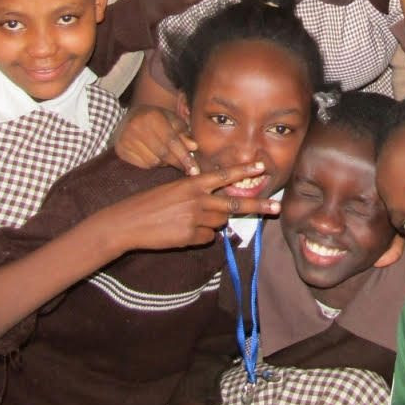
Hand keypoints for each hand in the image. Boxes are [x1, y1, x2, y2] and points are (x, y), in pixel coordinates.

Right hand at [107, 165, 280, 252]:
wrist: (128, 222)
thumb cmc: (150, 204)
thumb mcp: (174, 190)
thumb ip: (198, 194)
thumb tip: (219, 208)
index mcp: (193, 183)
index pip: (224, 175)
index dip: (244, 171)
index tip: (262, 167)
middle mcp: (197, 199)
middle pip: (235, 205)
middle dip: (259, 206)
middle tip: (276, 207)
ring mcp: (194, 219)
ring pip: (219, 223)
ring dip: (212, 223)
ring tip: (188, 220)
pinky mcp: (189, 237)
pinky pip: (206, 238)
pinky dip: (198, 237)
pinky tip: (181, 232)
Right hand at [114, 105, 198, 173]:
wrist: (127, 118)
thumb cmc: (155, 119)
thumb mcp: (171, 120)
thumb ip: (183, 132)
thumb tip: (194, 146)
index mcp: (152, 116)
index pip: (172, 140)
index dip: (184, 156)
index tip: (195, 169)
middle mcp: (137, 127)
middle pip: (163, 153)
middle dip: (178, 163)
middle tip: (188, 169)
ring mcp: (126, 139)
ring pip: (154, 161)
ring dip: (164, 162)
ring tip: (165, 154)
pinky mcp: (121, 150)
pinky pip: (143, 165)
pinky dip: (152, 163)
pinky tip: (153, 154)